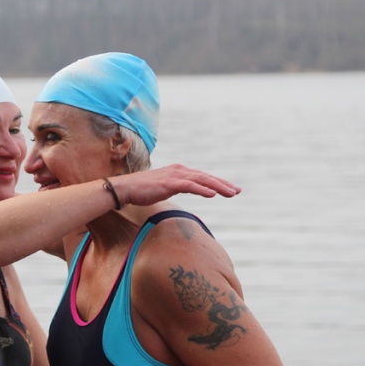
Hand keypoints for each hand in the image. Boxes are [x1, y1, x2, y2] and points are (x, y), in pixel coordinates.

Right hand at [110, 164, 240, 207]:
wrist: (126, 188)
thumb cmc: (142, 190)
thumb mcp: (164, 187)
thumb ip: (176, 187)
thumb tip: (185, 191)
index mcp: (179, 171)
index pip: (203, 177)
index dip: (218, 183)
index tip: (231, 189)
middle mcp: (180, 171)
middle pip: (206, 177)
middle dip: (223, 184)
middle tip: (237, 191)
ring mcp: (175, 176)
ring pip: (202, 180)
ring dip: (218, 186)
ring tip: (231, 193)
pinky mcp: (170, 183)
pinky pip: (190, 186)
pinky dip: (202, 189)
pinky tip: (212, 194)